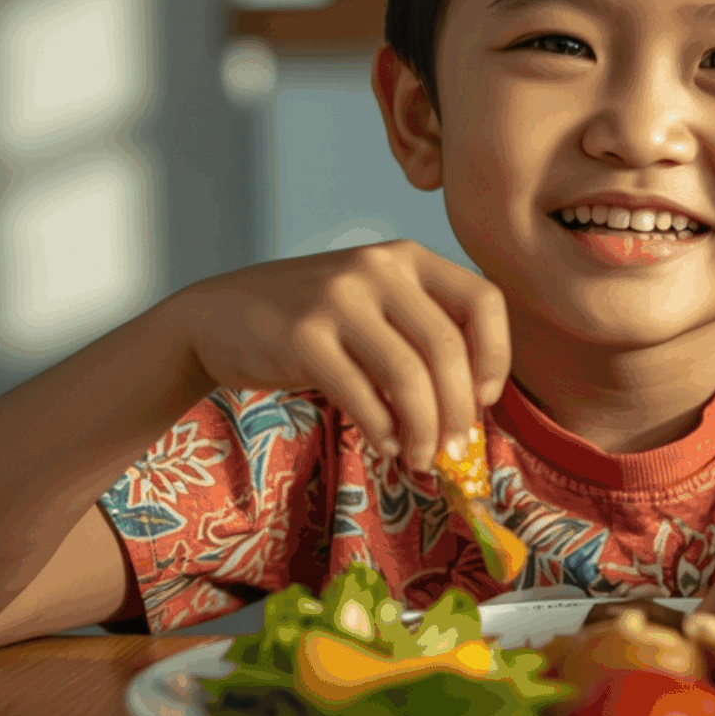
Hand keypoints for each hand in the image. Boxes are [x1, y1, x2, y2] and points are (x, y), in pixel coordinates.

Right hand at [167, 241, 509, 474]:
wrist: (218, 316)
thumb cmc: (310, 320)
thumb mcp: (372, 304)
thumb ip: (419, 333)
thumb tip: (471, 406)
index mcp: (406, 256)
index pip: (484, 299)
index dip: (496, 355)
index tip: (484, 398)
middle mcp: (377, 267)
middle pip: (447, 348)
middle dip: (458, 411)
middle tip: (455, 450)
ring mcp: (338, 298)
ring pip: (409, 377)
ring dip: (424, 431)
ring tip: (422, 459)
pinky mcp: (303, 336)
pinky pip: (363, 396)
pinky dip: (384, 432)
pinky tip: (387, 447)